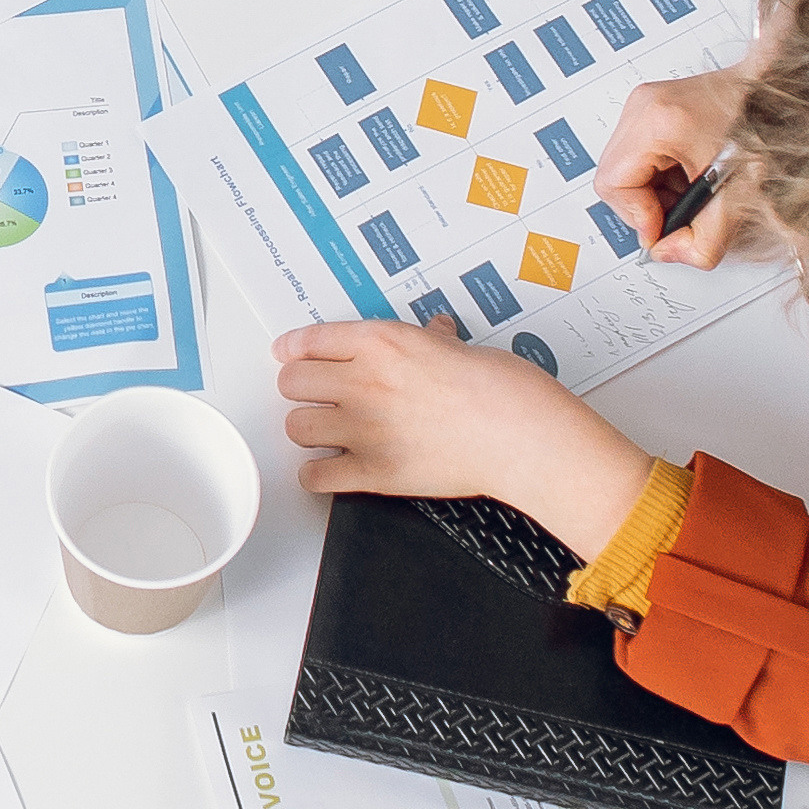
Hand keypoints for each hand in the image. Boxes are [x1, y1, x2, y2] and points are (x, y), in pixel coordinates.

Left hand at [272, 319, 663, 558]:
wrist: (520, 436)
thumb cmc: (501, 389)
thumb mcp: (461, 347)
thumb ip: (433, 341)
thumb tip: (433, 333)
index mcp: (381, 343)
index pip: (310, 340)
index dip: (293, 349)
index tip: (288, 354)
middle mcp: (363, 382)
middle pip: (292, 382)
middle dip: (301, 388)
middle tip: (316, 395)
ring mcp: (364, 429)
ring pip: (296, 427)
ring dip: (308, 429)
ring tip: (326, 431)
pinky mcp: (373, 472)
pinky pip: (314, 475)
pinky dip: (317, 475)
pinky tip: (329, 469)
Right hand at [592, 68, 752, 267]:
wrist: (779, 94)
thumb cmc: (765, 128)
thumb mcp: (739, 196)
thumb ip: (704, 241)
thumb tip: (669, 252)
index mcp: (658, 121)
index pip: (615, 185)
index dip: (639, 218)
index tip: (664, 231)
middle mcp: (644, 106)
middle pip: (613, 177)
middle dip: (645, 207)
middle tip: (680, 215)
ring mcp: (646, 103)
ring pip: (623, 168)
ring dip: (652, 193)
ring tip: (690, 193)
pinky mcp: (653, 106)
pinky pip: (637, 154)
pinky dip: (658, 175)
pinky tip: (688, 176)